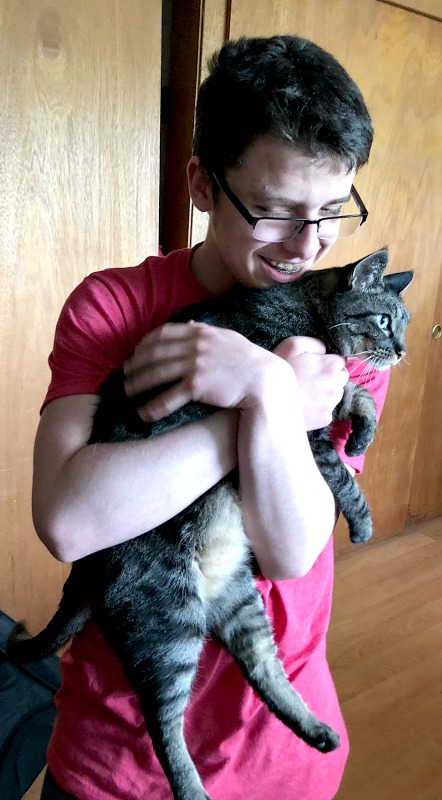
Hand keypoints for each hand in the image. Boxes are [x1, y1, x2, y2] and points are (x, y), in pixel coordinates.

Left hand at [124, 321, 292, 420]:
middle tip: (125, 373)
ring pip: (156, 373)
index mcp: (201, 331)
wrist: (266, 382)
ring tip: (127, 391)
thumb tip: (189, 324)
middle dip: (135, 363)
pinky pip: (167, 397)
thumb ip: (206, 331)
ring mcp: (195, 364)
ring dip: (137, 383)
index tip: (136, 352)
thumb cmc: (249, 362)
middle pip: (154, 353)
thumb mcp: (228, 339)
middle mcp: (196, 345)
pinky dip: (152, 406)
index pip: (163, 333)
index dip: (145, 343)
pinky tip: (143, 413)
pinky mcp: (197, 386)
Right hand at [273, 336, 347, 430]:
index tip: (315, 365)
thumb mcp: (293, 345)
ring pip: (336, 395)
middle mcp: (336, 386)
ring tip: (306, 392)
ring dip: (326, 392)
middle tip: (311, 379)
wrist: (268, 402)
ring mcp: (331, 405)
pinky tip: (305, 405)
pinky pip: (327, 411)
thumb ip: (315, 343)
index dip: (328, 362)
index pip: (342, 361)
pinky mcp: (324, 419)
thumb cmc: (280, 370)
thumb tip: (326, 350)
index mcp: (331, 366)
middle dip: (331, 377)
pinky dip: (319, 408)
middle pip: (341, 379)